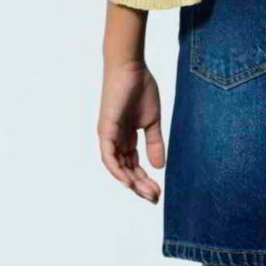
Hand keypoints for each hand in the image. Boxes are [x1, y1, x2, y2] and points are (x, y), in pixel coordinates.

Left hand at [98, 60, 164, 202]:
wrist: (131, 67)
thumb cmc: (140, 88)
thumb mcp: (152, 121)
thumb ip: (154, 143)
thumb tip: (159, 166)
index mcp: (125, 138)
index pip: (134, 165)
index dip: (145, 180)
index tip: (159, 192)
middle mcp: (114, 140)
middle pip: (126, 170)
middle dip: (140, 186)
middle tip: (155, 198)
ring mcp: (108, 136)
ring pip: (117, 168)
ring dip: (131, 182)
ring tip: (146, 193)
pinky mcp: (105, 130)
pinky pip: (108, 156)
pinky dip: (117, 170)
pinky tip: (128, 182)